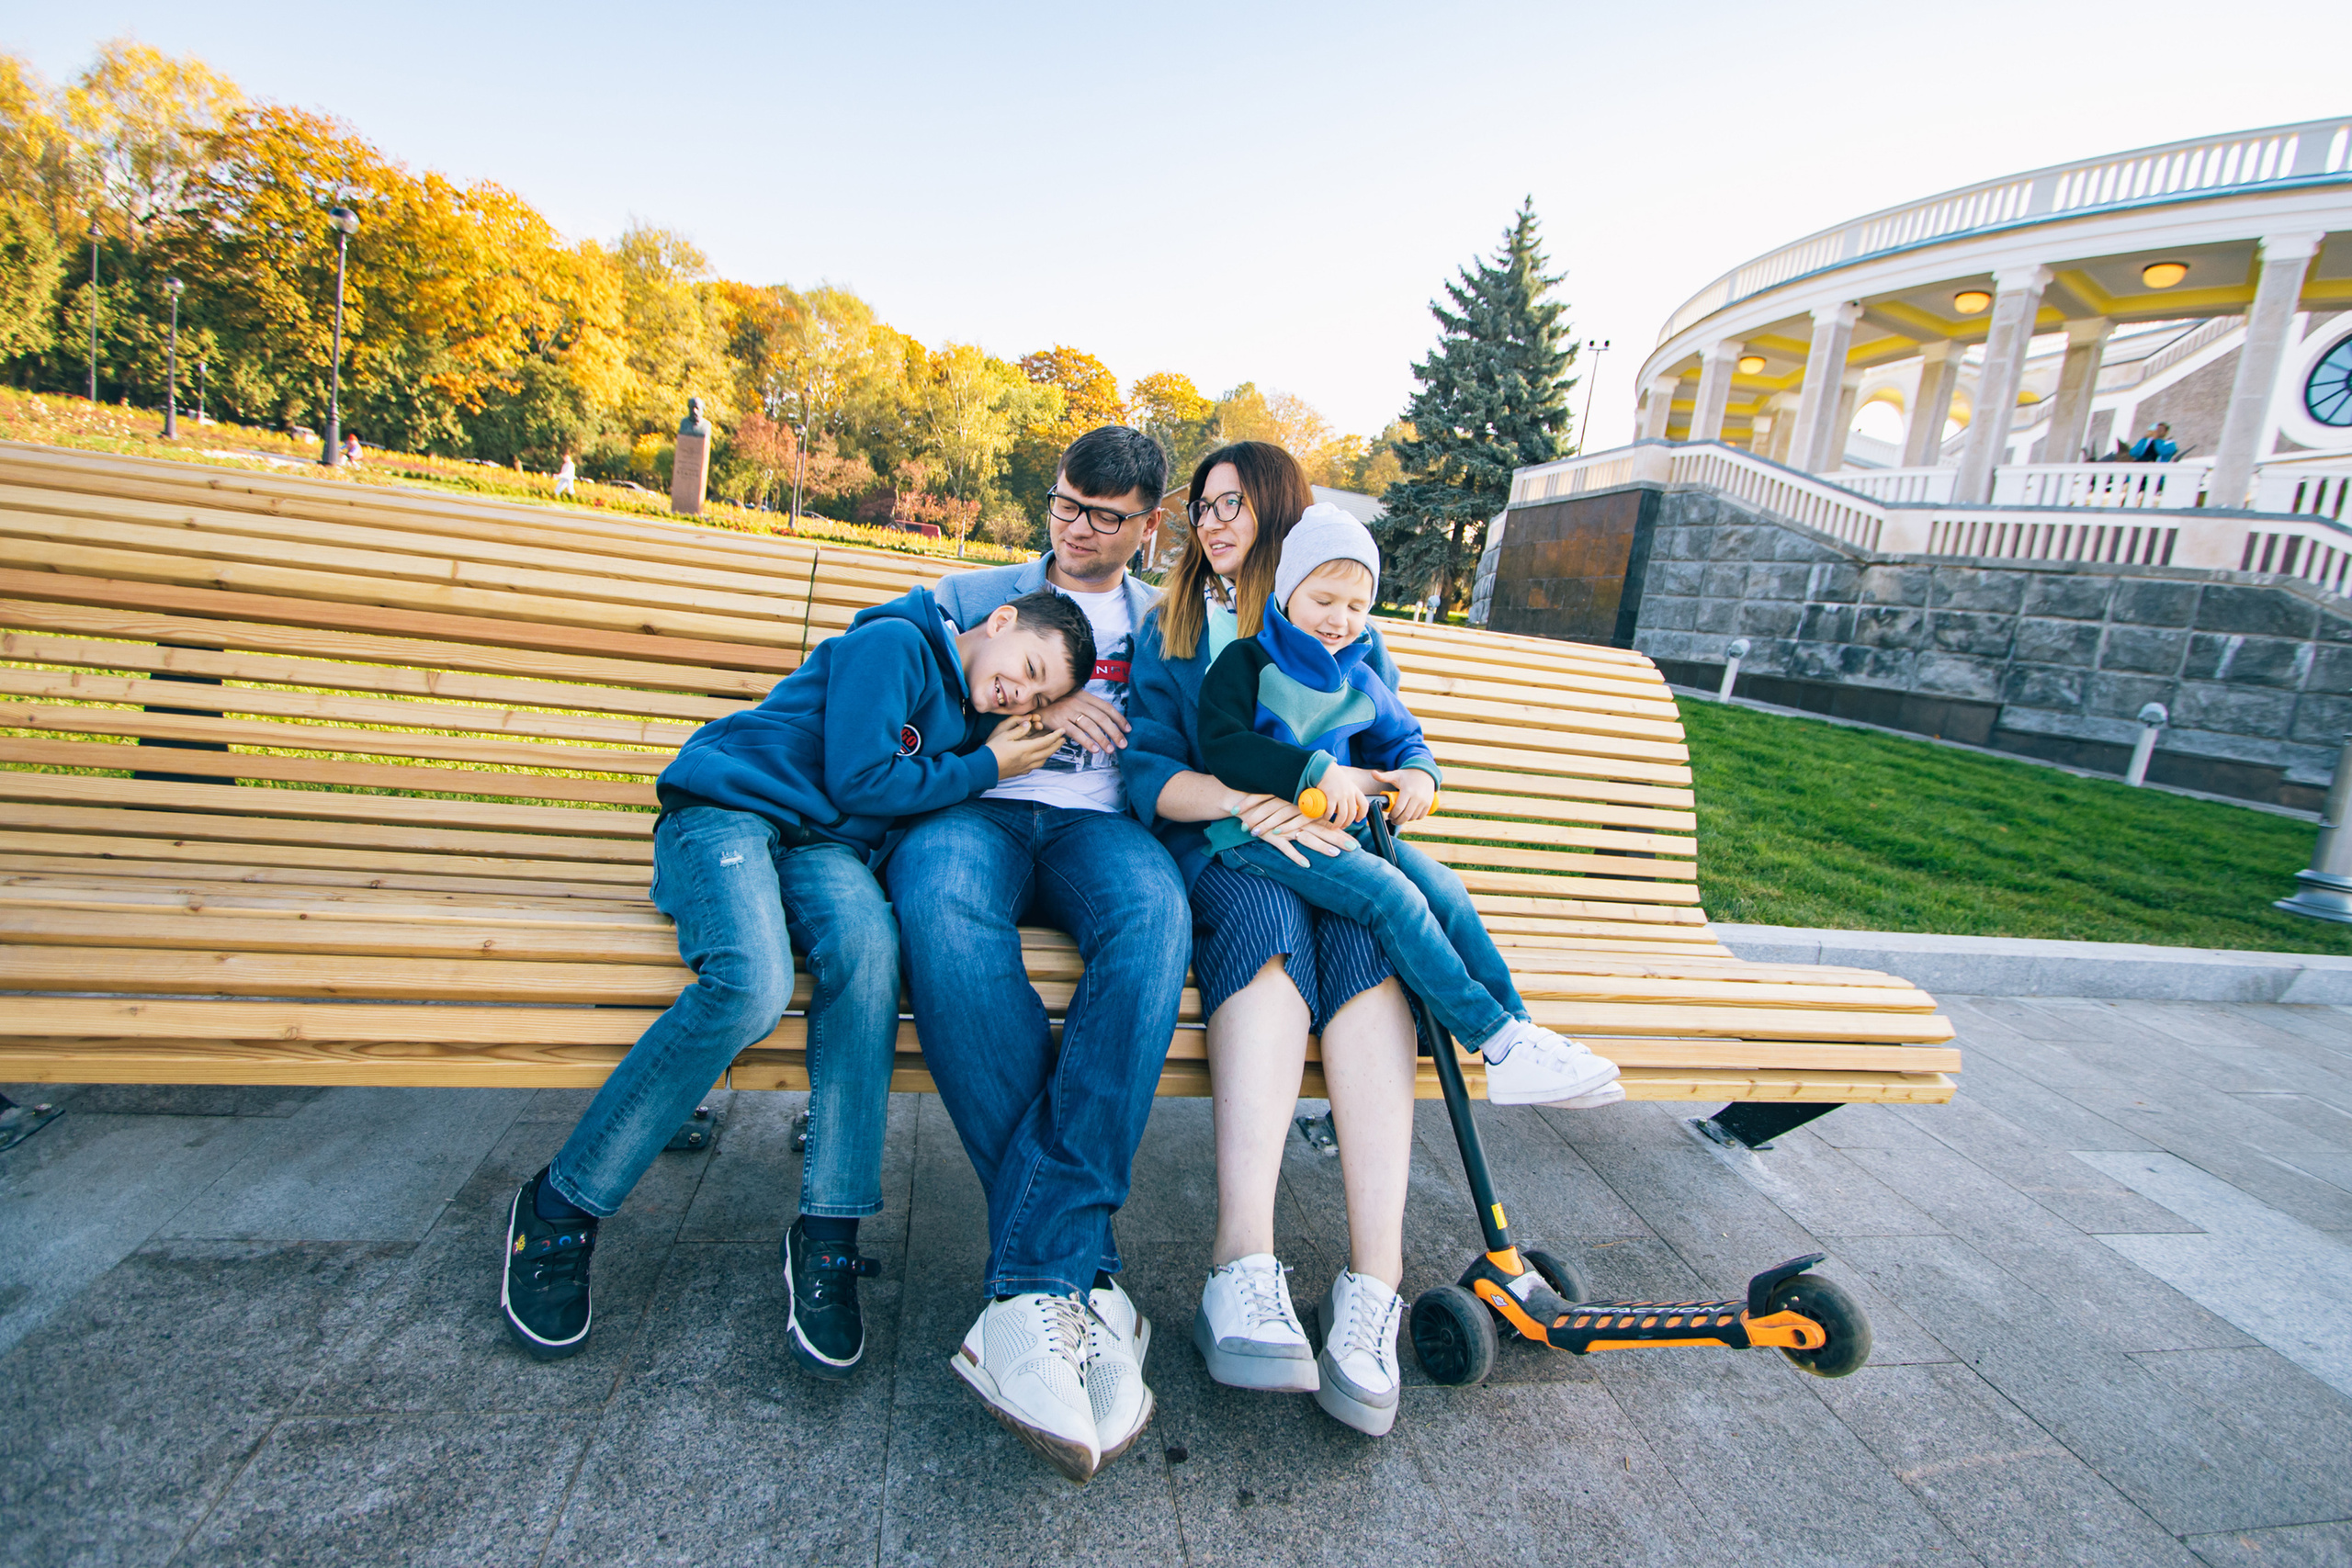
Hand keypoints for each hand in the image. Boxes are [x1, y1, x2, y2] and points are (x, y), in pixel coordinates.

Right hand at [986, 716, 1065, 779]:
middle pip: (1048, 752)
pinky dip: (1041, 760)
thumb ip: (1019, 729)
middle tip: (1063, 739)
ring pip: (1043, 760)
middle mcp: (1028, 759)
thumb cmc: (992, 749)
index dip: (1055, 736)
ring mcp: (1025, 767)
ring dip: (1050, 753)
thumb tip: (1029, 723)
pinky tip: (1039, 757)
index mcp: (1025, 749)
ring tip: (1052, 747)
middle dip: (1057, 745)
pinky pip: (1035, 766)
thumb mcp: (1004, 735)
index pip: (1046, 742)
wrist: (983, 768)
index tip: (1062, 731)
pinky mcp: (1020, 772)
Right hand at [1036, 690, 1126, 754]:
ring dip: (1103, 739)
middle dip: (1115, 732)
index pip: (1107, 707)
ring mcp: (1068, 711)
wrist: (1032, 701)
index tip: (1128, 729)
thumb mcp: (1072, 698)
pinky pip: (1075, 733)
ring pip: (1090, 726)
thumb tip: (1105, 719)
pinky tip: (1094, 749)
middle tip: (1123, 744)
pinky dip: (1086, 742)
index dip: (1119, 718)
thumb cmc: (1055, 702)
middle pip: (1102, 718)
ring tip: (1111, 750)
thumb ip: (1087, 706)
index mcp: (1084, 695)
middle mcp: (1078, 702)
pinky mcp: (1058, 721)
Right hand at [1228, 792, 1349, 866]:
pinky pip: (1286, 847)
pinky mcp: (1272, 836)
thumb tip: (1320, 822)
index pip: (1326, 823)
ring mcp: (1285, 828)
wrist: (1243, 803)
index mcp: (1303, 813)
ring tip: (1336, 854)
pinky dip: (1296, 856)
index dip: (1341, 831)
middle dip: (1339, 839)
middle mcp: (1297, 820)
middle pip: (1322, 831)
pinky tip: (1306, 864)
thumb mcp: (1286, 807)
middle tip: (1355, 847)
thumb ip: (1303, 813)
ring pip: (1307, 838)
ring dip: (1321, 846)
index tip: (1357, 840)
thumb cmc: (1267, 805)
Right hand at [1316, 767, 1369, 829]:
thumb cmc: (1334, 778)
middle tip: (1342, 827)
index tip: (1358, 820)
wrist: (1324, 769)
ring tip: (1333, 826)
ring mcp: (1341, 795)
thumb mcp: (1347, 785)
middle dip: (1347, 823)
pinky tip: (1326, 817)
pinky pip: (1331, 811)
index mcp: (1355, 790)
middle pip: (1352, 813)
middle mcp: (1350, 793)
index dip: (1362, 814)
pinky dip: (1328, 817)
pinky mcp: (1331, 796)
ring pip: (1342, 815)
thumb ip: (1349, 795)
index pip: (1364, 805)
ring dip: (1338, 823)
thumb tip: (1348, 808)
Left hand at [1375, 768, 1437, 824]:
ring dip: (1405, 820)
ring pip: (1413, 817)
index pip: (1398, 809)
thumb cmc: (1407, 775)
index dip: (1392, 815)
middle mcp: (1417, 797)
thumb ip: (1384, 776)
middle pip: (1406, 815)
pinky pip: (1420, 816)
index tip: (1389, 816)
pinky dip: (1414, 818)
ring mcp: (1424, 801)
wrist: (1424, 773)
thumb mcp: (1395, 775)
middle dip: (1398, 820)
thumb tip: (1373, 773)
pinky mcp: (1429, 804)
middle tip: (1393, 820)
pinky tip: (1409, 816)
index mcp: (1407, 790)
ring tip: (1400, 818)